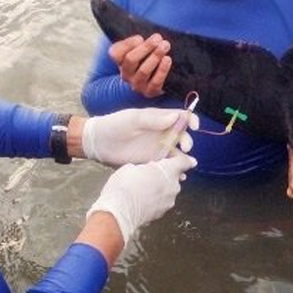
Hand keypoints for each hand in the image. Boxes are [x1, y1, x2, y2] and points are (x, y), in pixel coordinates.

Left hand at [83, 107, 198, 166]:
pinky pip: (167, 166)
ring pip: (177, 153)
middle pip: (182, 136)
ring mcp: (157, 148)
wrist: (99, 143)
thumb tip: (175, 117)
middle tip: (185, 148)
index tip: (194, 126)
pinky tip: (177, 176)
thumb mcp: (133, 119)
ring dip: (184, 159)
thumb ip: (153, 119)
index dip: (190, 120)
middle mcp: (161, 133)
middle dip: (187, 141)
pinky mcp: (152, 162)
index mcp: (159, 119)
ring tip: (185, 166)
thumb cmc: (115, 125)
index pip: (180, 116)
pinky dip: (174, 171)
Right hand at [87, 152, 196, 244]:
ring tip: (144, 187)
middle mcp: (173, 186)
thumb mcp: (131, 167)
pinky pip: (162, 202)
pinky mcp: (161, 213)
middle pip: (175, 177)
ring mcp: (168, 202)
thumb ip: (145, 167)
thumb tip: (147, 170)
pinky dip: (155, 200)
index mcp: (168, 170)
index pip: (184, 162)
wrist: (118, 212)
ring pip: (168, 191)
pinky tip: (142, 199)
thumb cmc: (124, 186)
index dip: (185, 160)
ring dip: (161, 188)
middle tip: (151, 173)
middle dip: (166, 175)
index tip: (188, 160)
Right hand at [108, 33, 171, 97]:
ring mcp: (137, 84)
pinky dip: (162, 70)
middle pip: (131, 60)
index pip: (115, 53)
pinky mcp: (149, 92)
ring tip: (165, 45)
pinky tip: (167, 59)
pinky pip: (155, 81)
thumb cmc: (147, 58)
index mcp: (120, 61)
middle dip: (146, 47)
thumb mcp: (139, 48)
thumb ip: (136, 42)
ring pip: (143, 70)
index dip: (127, 44)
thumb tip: (140, 40)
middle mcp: (126, 74)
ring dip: (155, 56)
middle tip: (158, 38)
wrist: (155, 79)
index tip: (140, 38)